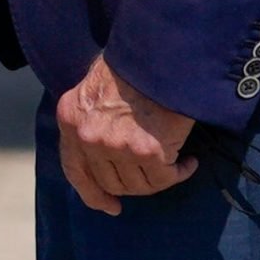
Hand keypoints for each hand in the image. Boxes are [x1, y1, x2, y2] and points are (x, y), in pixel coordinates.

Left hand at [55, 54, 196, 215]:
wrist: (157, 53)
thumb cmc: (130, 65)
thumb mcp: (93, 88)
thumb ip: (90, 120)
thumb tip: (102, 155)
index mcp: (70, 119)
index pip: (75, 170)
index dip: (92, 194)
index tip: (110, 206)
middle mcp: (87, 137)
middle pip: (109, 181)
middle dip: (132, 185)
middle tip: (152, 176)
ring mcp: (116, 147)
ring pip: (138, 185)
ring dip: (158, 179)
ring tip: (173, 165)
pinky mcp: (147, 152)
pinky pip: (166, 178)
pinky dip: (180, 173)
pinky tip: (189, 163)